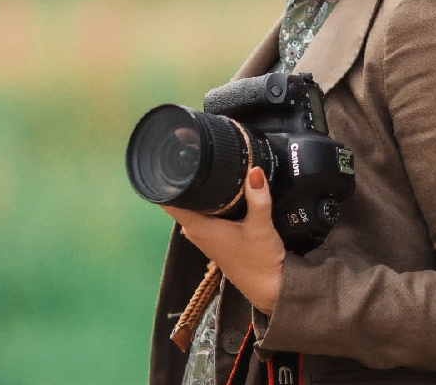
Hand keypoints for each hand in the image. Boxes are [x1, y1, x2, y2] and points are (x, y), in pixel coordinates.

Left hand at [163, 167, 285, 314]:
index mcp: (197, 227)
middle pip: (180, 196)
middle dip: (186, 174)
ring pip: (193, 202)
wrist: (269, 288)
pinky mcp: (214, 235)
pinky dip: (209, 196)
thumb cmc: (260, 261)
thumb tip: (254, 170)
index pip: (169, 199)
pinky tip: (221, 183)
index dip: (167, 176)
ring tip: (208, 158)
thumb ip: (258, 199)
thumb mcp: (260, 227)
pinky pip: (204, 209)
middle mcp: (195, 230)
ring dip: (199, 185)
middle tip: (197, 148)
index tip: (173, 154)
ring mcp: (204, 233)